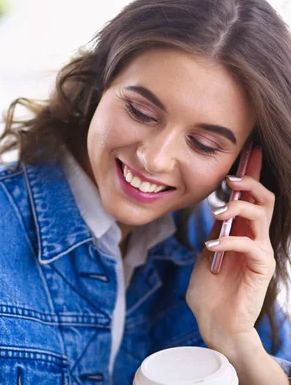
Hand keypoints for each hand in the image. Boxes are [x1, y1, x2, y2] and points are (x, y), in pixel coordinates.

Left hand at [186, 147, 275, 357]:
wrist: (213, 321)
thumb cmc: (208, 290)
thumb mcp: (207, 253)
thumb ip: (214, 232)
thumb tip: (214, 209)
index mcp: (241, 231)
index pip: (250, 198)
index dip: (251, 174)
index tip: (248, 151)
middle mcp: (254, 237)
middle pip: (265, 199)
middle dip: (250, 183)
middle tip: (230, 179)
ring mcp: (260, 251)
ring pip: (262, 215)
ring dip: (239, 208)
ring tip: (217, 213)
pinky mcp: (261, 267)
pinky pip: (251, 245)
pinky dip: (229, 241)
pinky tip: (211, 246)